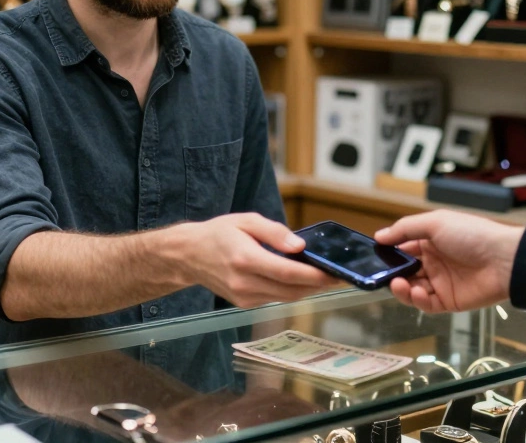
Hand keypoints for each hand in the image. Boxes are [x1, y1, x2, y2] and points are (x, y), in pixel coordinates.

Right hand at [178, 213, 335, 307]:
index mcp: (245, 259)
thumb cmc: (219, 233)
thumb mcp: (246, 220)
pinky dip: (290, 290)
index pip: (288, 273)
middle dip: (317, 284)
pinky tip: (298, 279)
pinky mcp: (244, 304)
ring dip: (306, 289)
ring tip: (323, 277)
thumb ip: (275, 232)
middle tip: (336, 275)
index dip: (314, 275)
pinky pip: (274, 298)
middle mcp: (244, 282)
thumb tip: (300, 246)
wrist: (189, 255)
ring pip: (285, 298)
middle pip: (291, 290)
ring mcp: (243, 297)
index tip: (334, 273)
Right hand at [374, 211, 523, 312]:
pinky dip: (417, 300)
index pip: (403, 248)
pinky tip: (415, 292)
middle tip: (383, 275)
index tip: (375, 256)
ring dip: (402, 288)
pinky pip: (426, 304)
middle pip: (405, 271)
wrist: (505, 261)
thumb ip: (405, 229)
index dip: (389, 253)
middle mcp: (435, 262)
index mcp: (431, 241)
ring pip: (412, 289)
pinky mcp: (449, 301)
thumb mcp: (435, 222)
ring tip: (398, 284)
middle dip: (392, 274)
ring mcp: (441, 282)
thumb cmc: (473, 235)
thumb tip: (380, 236)